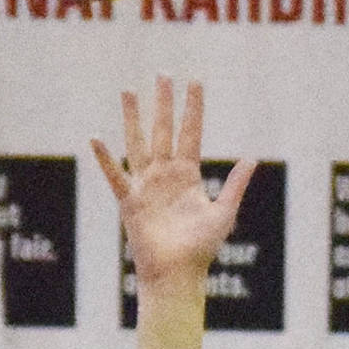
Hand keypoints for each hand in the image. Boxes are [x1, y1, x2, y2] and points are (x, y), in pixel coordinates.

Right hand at [90, 78, 253, 290]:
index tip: (194, 82)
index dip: (193, 109)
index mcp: (188, 176)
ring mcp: (146, 187)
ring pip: (138, 143)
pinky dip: (105, 159)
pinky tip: (96, 138)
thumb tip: (252, 157)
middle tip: (163, 74)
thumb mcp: (224, 213)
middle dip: (164, 102)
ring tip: (128, 91)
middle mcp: (165, 176)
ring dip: (133, 117)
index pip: (191, 134)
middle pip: (164, 130)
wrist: (176, 275)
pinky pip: (115, 176)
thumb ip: (235, 185)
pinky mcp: (130, 202)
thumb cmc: (200, 250)